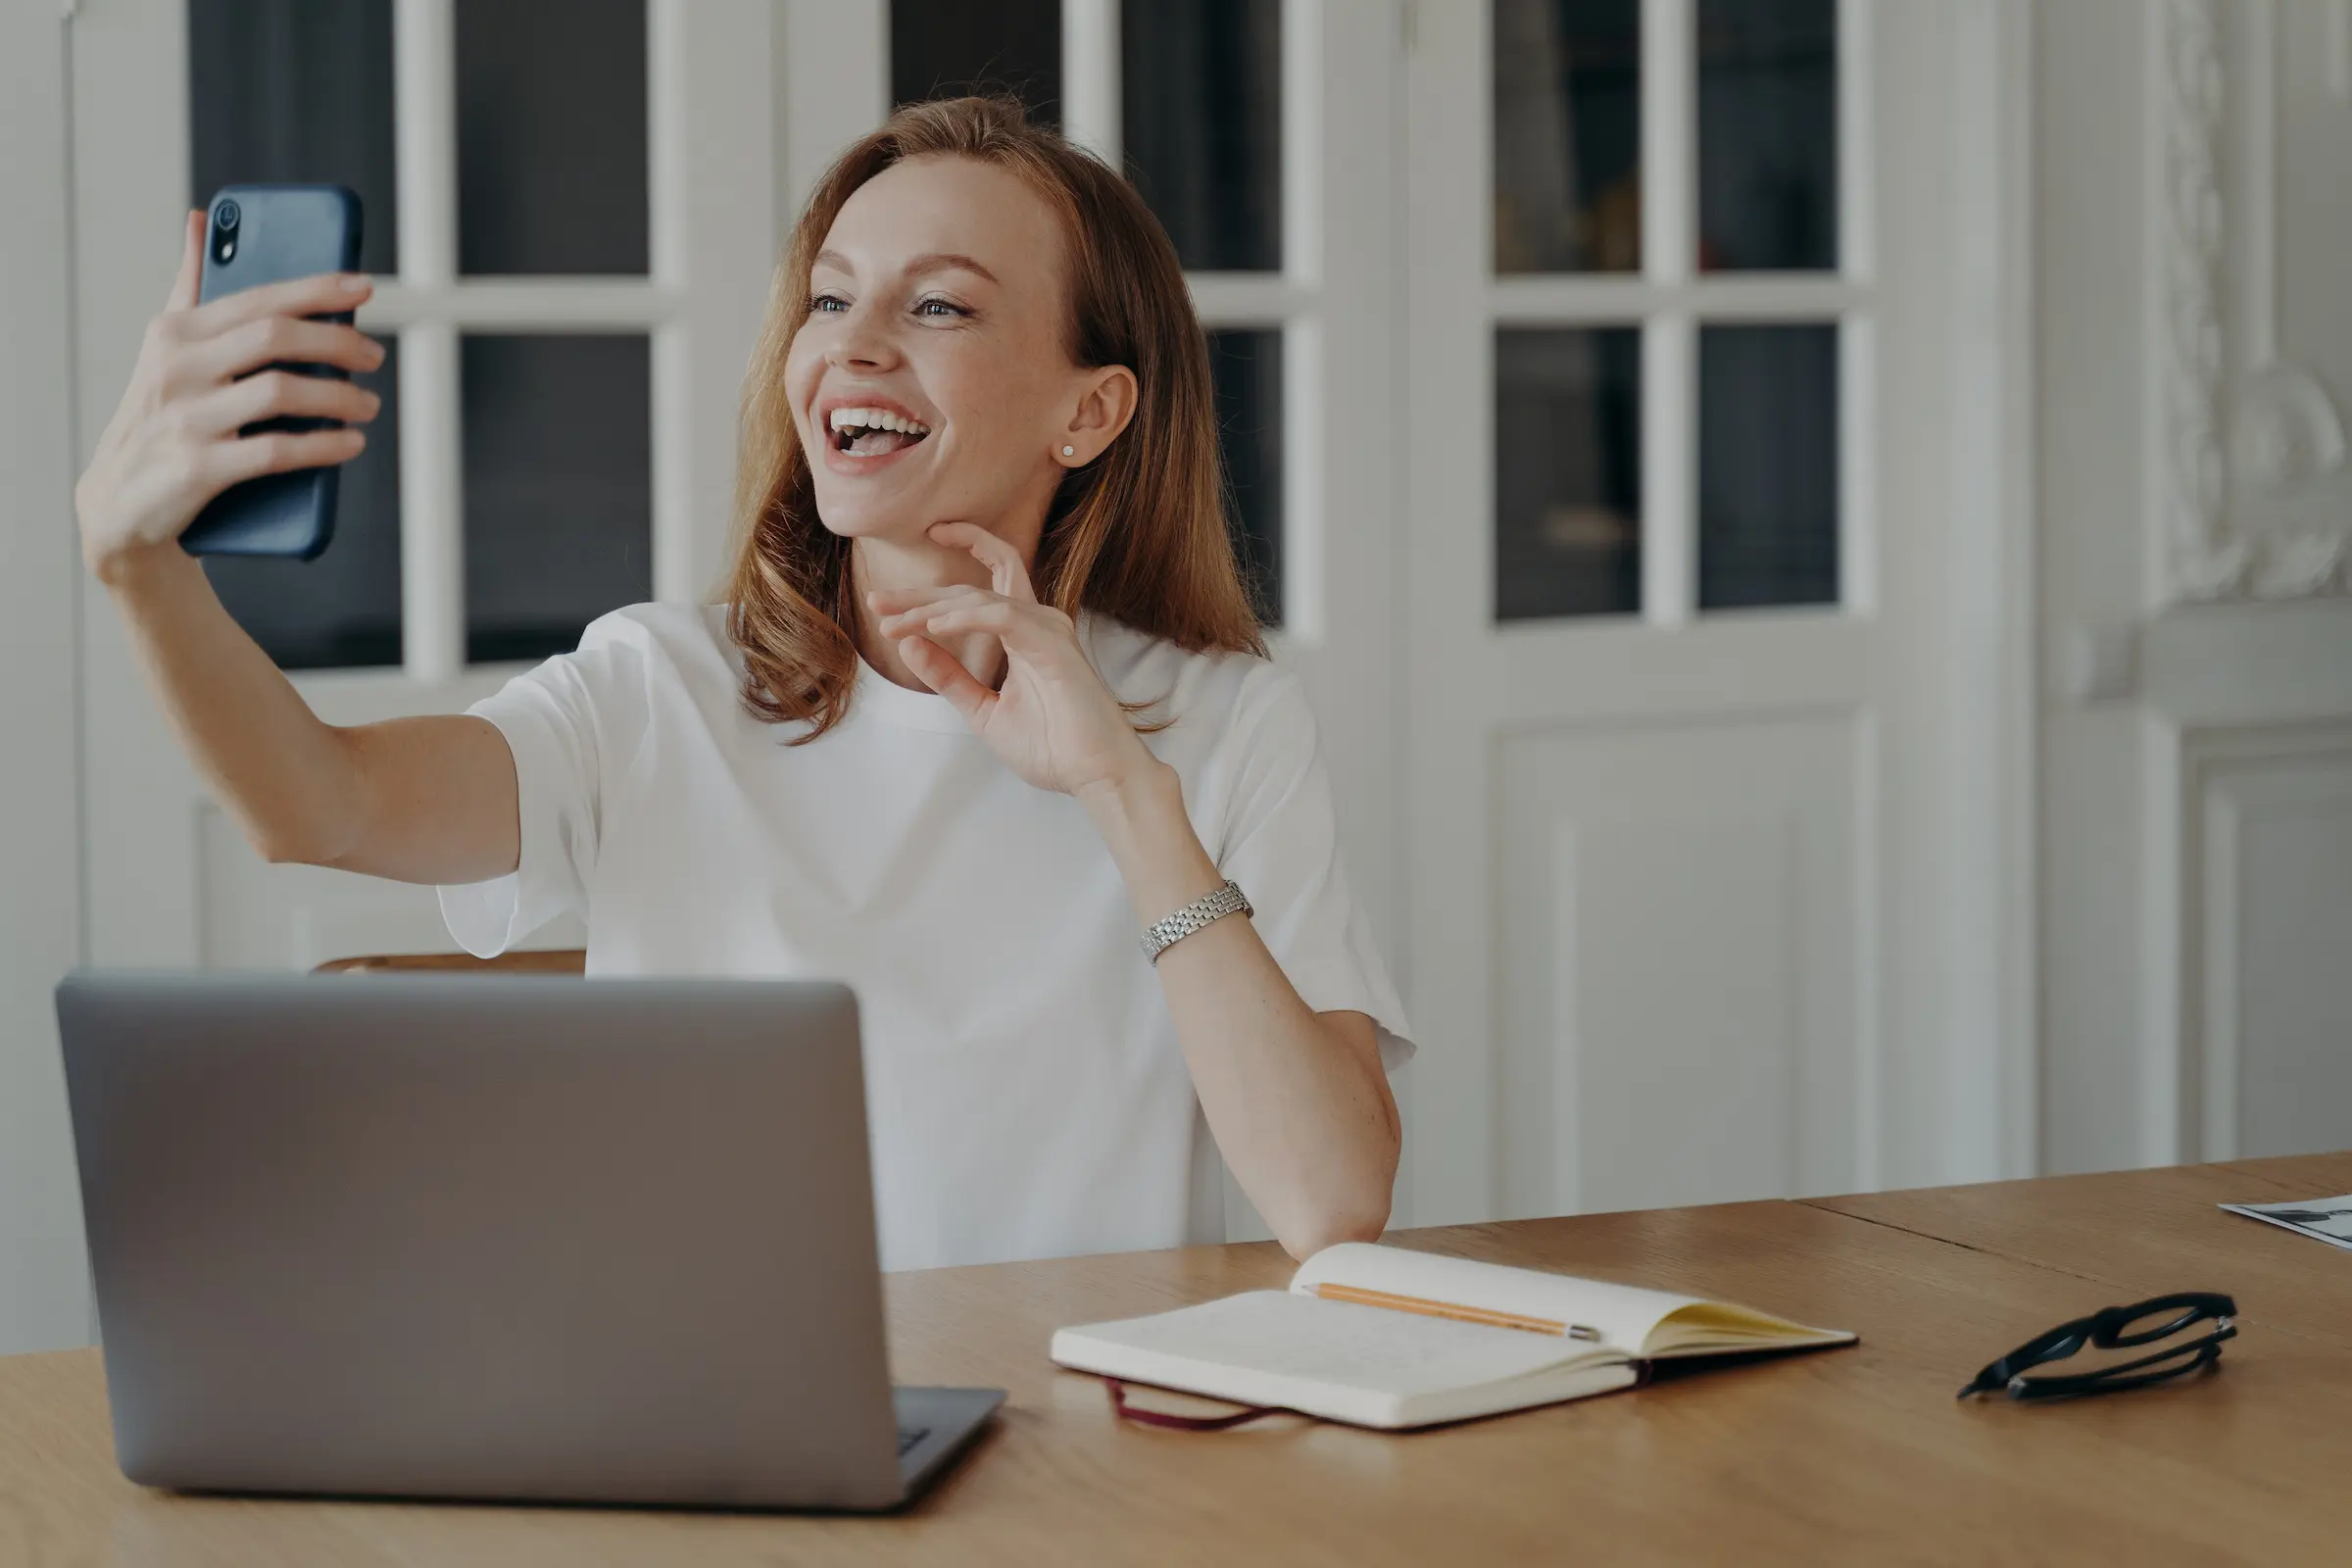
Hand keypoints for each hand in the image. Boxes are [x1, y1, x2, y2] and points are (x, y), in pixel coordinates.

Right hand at [75, 211, 383, 581]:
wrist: (117, 504)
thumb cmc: (158, 416)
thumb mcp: (165, 347)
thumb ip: (189, 286)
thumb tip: (201, 218)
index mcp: (174, 331)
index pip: (258, 299)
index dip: (316, 290)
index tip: (363, 288)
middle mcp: (176, 368)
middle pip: (274, 337)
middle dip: (337, 343)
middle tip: (373, 356)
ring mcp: (186, 418)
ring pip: (280, 393)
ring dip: (338, 398)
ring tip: (368, 404)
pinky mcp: (197, 468)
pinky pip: (274, 452)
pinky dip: (321, 446)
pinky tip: (351, 443)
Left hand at [870, 522, 1159, 797]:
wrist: (1096, 775)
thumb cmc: (1053, 747)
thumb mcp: (983, 710)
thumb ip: (950, 677)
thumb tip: (910, 644)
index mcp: (1026, 634)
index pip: (984, 586)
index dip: (940, 579)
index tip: (892, 593)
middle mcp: (1038, 623)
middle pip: (971, 588)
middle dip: (920, 596)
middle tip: (877, 604)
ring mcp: (1048, 630)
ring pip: (980, 598)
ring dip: (931, 609)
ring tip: (893, 623)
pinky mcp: (1053, 645)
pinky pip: (1002, 616)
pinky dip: (965, 618)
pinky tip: (933, 626)